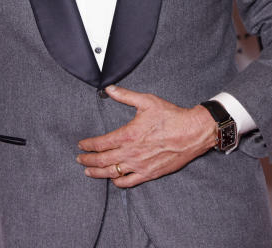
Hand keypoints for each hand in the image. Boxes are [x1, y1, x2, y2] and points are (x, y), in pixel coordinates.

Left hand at [76, 85, 217, 187]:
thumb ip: (125, 95)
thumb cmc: (171, 116)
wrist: (192, 133)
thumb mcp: (147, 101)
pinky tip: (113, 179)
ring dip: (97, 173)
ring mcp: (140, 165)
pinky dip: (118, 182)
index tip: (81, 145)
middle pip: (102, 160)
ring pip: (112, 173)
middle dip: (87, 160)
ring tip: (88, 171)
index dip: (88, 145)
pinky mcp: (150, 173)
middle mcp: (131, 153)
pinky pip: (129, 182)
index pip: (100, 143)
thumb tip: (109, 89)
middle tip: (79, 159)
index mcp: (128, 135)